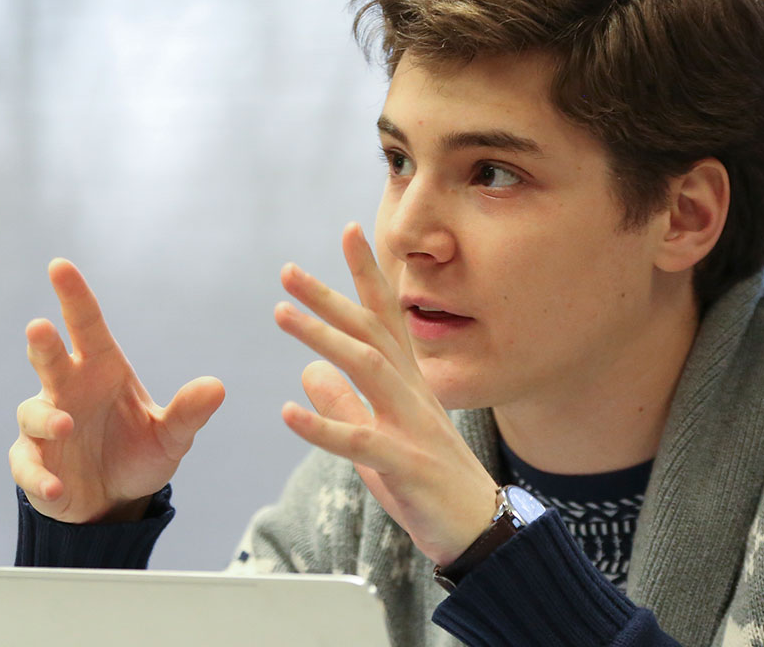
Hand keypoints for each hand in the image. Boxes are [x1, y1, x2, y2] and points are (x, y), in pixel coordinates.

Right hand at [9, 258, 225, 523]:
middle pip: (49, 359)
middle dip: (43, 344)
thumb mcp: (170, 437)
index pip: (85, 324)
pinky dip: (38, 475)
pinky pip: (28, 465)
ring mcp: (45, 426)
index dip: (73, 296)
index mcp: (100, 368)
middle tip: (40, 328)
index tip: (60, 266)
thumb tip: (217, 387)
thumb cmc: (138, 453)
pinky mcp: (33, 462)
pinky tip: (57, 486)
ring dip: (47, 417)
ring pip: (34, 412)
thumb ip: (188, 413)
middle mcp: (67, 390)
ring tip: (66, 425)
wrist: (114, 500)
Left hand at [273, 223, 501, 564]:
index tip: (349, 231)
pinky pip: (361, 440)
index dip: (367, 275)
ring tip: (281, 315)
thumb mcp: (378, 440)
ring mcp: (412, 426)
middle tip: (288, 271)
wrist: (482, 532)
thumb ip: (345, 406)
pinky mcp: (406, 464)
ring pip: (368, 369)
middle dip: (330, 297)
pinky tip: (288, 412)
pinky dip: (323, 425)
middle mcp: (413, 394)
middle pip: (371, 332)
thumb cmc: (431, 484)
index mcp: (409, 384)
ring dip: (323, 338)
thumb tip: (308, 372)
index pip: (385, 319)